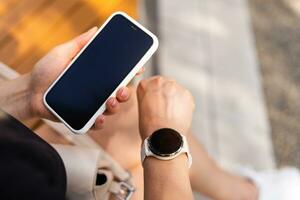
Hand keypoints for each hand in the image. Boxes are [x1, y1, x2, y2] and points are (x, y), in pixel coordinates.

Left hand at [29, 27, 143, 128]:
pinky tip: (99, 118)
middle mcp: (97, 90)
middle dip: (126, 93)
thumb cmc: (46, 71)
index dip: (131, 71)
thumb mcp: (62, 53)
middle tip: (122, 90)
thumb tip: (96, 29)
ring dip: (116, 106)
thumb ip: (79, 43)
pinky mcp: (83, 118)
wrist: (30, 92)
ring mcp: (91, 105)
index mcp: (96, 75)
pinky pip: (96, 123)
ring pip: (112, 108)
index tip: (139, 67)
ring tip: (110, 102)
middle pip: (119, 93)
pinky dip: (100, 122)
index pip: (118, 73)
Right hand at [136, 76, 194, 139]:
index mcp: (144, 84)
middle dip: (164, 94)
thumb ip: (150, 97)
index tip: (154, 103)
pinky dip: (183, 105)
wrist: (164, 137)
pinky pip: (185, 97)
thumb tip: (159, 98)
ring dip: (174, 99)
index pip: (150, 84)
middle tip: (163, 109)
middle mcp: (160, 82)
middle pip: (164, 84)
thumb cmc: (150, 127)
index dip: (153, 95)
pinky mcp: (187, 94)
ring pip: (175, 90)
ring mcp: (175, 87)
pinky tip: (177, 115)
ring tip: (170, 115)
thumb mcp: (142, 108)